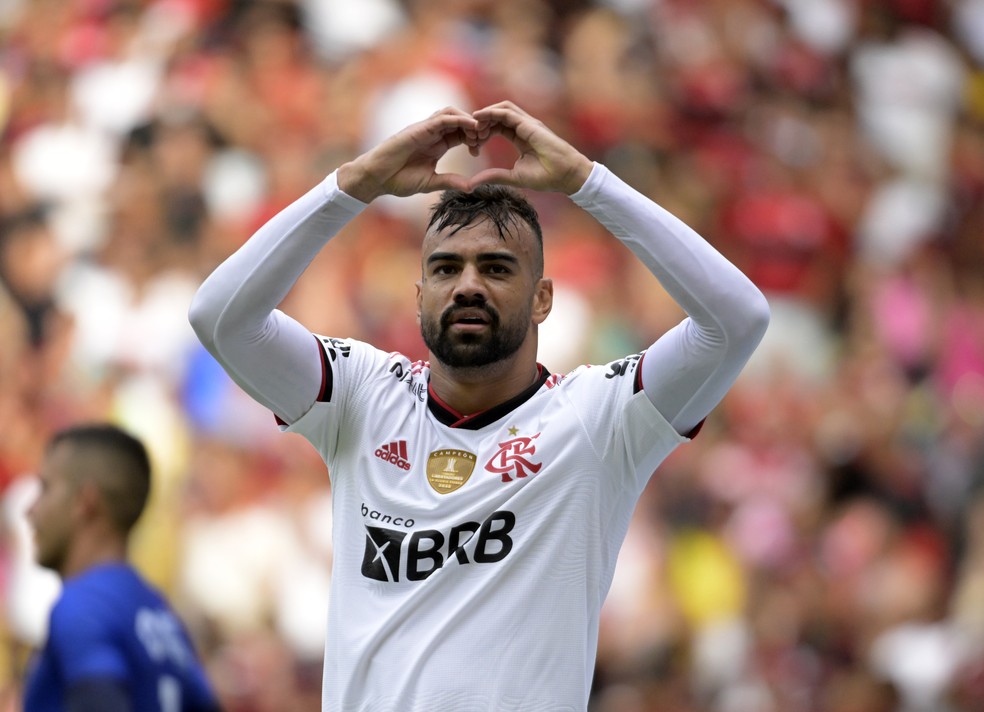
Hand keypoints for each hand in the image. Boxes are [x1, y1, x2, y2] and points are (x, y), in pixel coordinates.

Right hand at [338, 107, 480, 201]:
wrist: (377, 178)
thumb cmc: (399, 180)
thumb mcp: (431, 182)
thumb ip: (450, 181)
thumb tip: (471, 187)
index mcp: (437, 145)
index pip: (460, 133)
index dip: (474, 137)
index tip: (480, 150)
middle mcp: (433, 134)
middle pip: (459, 120)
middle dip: (474, 127)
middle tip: (483, 139)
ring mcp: (426, 129)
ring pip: (452, 113)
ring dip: (468, 119)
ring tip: (479, 132)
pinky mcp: (420, 128)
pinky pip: (443, 118)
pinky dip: (459, 119)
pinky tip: (471, 126)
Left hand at [466, 102, 592, 194]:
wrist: (566, 175)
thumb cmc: (546, 177)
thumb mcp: (513, 177)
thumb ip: (494, 176)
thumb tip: (472, 183)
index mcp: (521, 137)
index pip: (498, 127)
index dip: (484, 132)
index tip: (472, 144)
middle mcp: (524, 127)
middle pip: (497, 116)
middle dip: (481, 122)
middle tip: (468, 134)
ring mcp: (528, 123)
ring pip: (501, 109)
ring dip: (485, 114)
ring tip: (470, 124)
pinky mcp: (529, 124)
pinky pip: (506, 112)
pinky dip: (491, 113)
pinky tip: (478, 119)